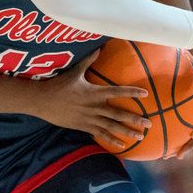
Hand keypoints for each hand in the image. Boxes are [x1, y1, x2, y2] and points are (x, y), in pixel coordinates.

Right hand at [34, 51, 151, 149]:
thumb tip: (99, 47)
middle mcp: (95, 107)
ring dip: (127, 132)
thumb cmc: (59, 85)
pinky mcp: (83, 126)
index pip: (117, 91)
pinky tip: (121, 145)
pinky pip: (100, 134)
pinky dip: (111, 140)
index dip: (132, 92)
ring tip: (140, 136)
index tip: (146, 94)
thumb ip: (88, 61)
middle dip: (135, 118)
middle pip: (119, 114)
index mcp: (94, 92)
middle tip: (149, 122)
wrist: (43, 101)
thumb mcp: (74, 72)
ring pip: (112, 127)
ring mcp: (89, 118)